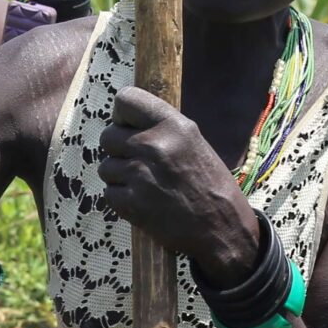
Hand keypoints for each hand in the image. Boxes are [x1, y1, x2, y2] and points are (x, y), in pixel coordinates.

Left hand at [95, 87, 264, 283]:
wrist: (222, 228)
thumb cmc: (209, 184)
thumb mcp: (193, 142)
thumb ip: (160, 129)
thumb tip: (124, 119)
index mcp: (173, 125)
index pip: (125, 99)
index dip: (122, 114)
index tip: (128, 126)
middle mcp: (154, 145)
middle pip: (108, 136)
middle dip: (118, 150)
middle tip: (140, 164)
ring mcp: (140, 174)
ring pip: (105, 166)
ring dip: (119, 177)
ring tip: (147, 185)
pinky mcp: (130, 202)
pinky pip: (108, 192)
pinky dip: (121, 199)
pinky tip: (144, 202)